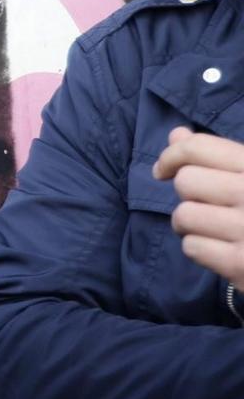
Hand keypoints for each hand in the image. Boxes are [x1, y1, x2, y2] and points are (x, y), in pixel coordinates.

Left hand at [155, 127, 243, 283]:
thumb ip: (218, 155)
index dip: (171, 156)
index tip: (163, 170)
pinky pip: (192, 247)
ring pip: (184, 215)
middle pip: (186, 181)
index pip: (200, 148)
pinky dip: (199, 248)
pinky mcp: (241, 264)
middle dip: (188, 195)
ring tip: (210, 228)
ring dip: (189, 224)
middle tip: (206, 205)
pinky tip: (221, 248)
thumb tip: (177, 135)